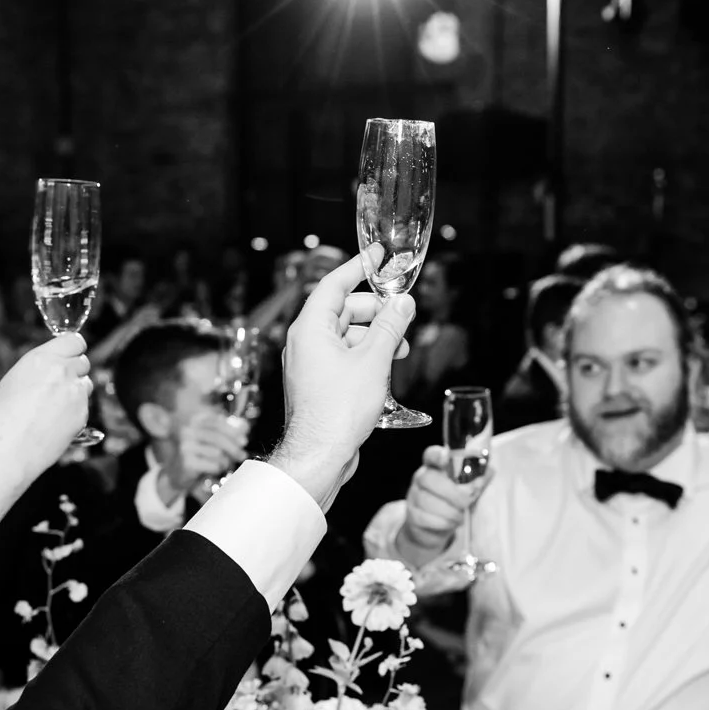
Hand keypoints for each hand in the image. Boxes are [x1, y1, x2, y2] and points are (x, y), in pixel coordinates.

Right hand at [0, 333, 92, 478]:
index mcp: (42, 358)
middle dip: (74, 370)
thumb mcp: (14, 379)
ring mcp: (75, 394)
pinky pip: (84, 407)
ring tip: (52, 407)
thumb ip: (40, 368)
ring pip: (86, 385)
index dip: (72, 349)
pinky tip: (54, 423)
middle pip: (83, 361)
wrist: (6, 450)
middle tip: (58, 385)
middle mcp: (62, 372)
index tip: (67, 356)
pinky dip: (74, 413)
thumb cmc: (1, 417)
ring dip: (75, 391)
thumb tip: (54, 366)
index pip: (74, 340)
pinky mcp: (82, 416)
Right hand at [170, 410, 250, 494]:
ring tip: (224, 463)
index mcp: (194, 420)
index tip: (244, 441)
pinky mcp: (187, 461)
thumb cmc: (201, 453)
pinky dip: (218, 468)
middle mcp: (187, 430)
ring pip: (217, 452)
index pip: (217, 422)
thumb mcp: (215, 439)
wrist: (179, 473)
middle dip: (233, 448)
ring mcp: (185, 446)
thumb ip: (230, 431)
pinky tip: (215, 469)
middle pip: (217, 437)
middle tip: (242, 455)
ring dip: (225, 460)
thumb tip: (245, 427)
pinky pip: (213, 465)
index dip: (232, 431)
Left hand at [266, 253, 417, 509]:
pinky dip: (365, 354)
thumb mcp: (373, 362)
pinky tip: (387, 365)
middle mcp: (305, 341)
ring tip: (401, 346)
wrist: (319, 454)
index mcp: (309, 328)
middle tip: (403, 314)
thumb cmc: (339, 409)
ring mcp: (310, 363)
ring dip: (374, 335)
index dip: (357, 267)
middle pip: (342, 309)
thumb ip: (390, 327)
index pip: (333, 284)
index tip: (377, 255)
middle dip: (375, 309)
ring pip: (345, 335)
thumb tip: (403, 303)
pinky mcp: (319, 382)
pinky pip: (343, 356)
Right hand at [396, 444, 490, 562]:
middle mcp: (421, 478)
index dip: (438, 455)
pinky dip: (443, 523)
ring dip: (451, 512)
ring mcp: (414, 496)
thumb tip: (490, 470)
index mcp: (435, 467)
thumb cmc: (453, 505)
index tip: (446, 457)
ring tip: (460, 516)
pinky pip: (426, 518)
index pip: (432, 455)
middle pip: (429, 479)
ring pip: (428, 501)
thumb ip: (477, 481)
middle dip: (454, 493)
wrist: (434, 530)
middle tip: (468, 502)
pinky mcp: (412, 515)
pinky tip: (450, 523)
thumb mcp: (467, 491)